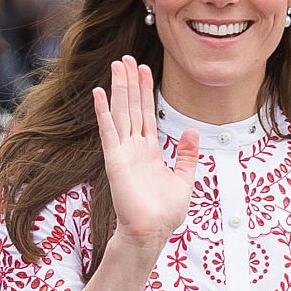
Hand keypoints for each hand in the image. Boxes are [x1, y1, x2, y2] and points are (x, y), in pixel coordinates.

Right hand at [92, 56, 198, 251]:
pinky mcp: (115, 161)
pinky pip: (108, 132)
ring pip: (121, 113)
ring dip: (118, 89)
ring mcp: (123, 152)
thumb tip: (191, 130)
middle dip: (130, 82)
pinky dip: (104, 112)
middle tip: (127, 57)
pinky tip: (99, 93)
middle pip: (132, 107)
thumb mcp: (184, 180)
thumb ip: (186, 155)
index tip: (143, 68)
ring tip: (117, 65)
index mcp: (149, 151)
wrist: (152, 232)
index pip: (146, 113)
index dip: (145, 90)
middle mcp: (134, 148)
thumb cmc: (165, 213)